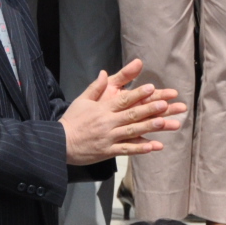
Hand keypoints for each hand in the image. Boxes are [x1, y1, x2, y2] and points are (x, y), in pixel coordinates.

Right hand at [59, 59, 185, 163]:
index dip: (138, 94)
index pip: (123, 100)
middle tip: (165, 104)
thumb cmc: (72, 120)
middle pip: (132, 114)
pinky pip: (126, 150)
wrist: (60, 143)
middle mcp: (108, 122)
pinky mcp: (108, 151)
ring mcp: (109, 138)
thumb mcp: (81, 100)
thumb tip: (103, 72)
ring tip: (164, 122)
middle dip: (150, 109)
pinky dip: (140, 149)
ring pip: (132, 132)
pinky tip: (153, 147)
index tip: (152, 88)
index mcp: (102, 109)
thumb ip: (95, 87)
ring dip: (149, 127)